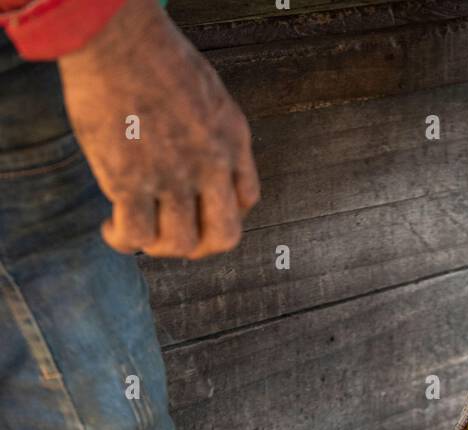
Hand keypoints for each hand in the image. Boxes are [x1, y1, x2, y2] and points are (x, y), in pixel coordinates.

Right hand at [58, 0, 259, 257]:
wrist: (115, 35)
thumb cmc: (152, 53)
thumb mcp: (206, 92)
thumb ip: (210, 132)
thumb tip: (198, 166)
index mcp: (232, 138)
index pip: (247, 199)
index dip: (225, 213)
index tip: (200, 210)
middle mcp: (209, 163)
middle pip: (222, 236)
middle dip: (200, 247)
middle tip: (175, 237)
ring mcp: (172, 175)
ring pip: (180, 244)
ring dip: (158, 246)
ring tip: (138, 230)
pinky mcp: (130, 181)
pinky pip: (135, 235)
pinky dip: (122, 241)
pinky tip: (111, 228)